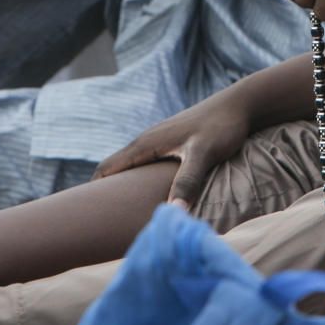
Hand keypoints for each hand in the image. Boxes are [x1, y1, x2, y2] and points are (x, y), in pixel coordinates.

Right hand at [93, 100, 252, 208]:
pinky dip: (137, 178)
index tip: (85, 214)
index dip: (94, 191)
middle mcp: (146, 140)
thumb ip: (188, 181)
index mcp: (146, 144)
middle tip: (98, 219)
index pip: (107, 169)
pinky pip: (143, 162)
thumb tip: (174, 212)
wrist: (239, 105)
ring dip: (121, 185)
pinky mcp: (171, 142)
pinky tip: (147, 194)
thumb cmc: (222, 128)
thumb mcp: (203, 155)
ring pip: (129, 165)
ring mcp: (158, 140)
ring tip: (119, 211)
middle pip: (114, 168)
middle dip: (104, 192)